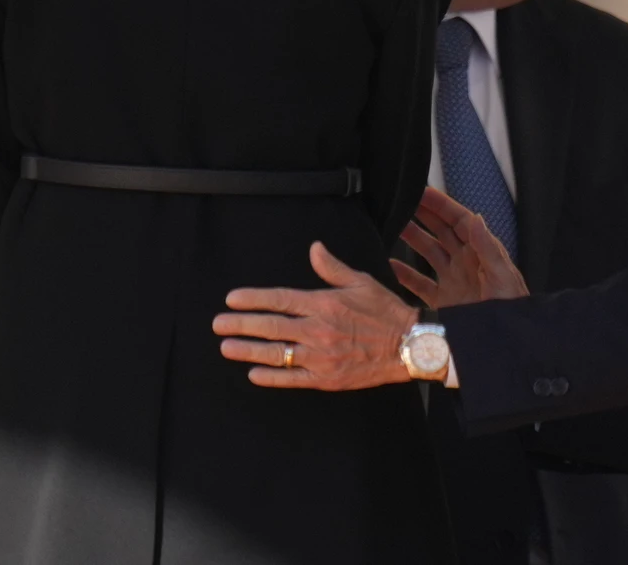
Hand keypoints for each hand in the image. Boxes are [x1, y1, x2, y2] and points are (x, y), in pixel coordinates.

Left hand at [213, 242, 418, 389]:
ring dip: (248, 351)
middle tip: (218, 324)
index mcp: (323, 304)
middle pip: (271, 327)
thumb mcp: (360, 281)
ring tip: (226, 347)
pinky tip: (254, 374)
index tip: (231, 299)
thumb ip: (332, 268)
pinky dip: (272, 377)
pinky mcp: (327, 378)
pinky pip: (293, 379)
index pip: (279, 299)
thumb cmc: (385, 311)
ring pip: (276, 353)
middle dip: (240, 325)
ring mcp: (321, 356)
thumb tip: (314, 248)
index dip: (253, 299)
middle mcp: (318, 330)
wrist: (409, 346)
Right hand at [391, 187, 528, 308]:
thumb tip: (475, 217)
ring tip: (391, 225)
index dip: (441, 205)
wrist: (507, 343)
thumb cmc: (512, 308)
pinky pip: (420, 283)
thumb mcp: (503, 276)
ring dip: (412, 238)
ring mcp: (452, 280)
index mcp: (480, 252)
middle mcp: (465, 262)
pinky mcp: (442, 301)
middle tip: (401, 200)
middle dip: (423, 214)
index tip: (422, 191)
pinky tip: (388, 265)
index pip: (459, 221)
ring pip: (428, 252)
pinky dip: (404, 275)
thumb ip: (487, 247)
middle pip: (441, 231)